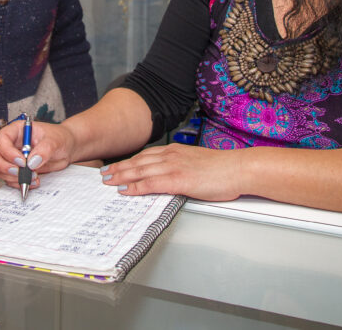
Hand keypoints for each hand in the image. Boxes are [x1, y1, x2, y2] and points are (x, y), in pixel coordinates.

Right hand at [0, 120, 76, 189]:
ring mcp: (9, 157)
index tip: (22, 161)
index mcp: (16, 130)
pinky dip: (18, 183)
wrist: (65, 149)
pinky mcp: (14, 169)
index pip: (0, 139)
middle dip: (1, 165)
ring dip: (12, 177)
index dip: (7, 152)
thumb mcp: (55, 141)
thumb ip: (45, 149)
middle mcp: (9, 143)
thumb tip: (32, 162)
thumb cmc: (59, 138)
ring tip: (33, 177)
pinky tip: (33, 181)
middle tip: (19, 172)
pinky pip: (7, 179)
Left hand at [99, 144, 244, 201]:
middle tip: (104, 174)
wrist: (237, 169)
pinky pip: (151, 183)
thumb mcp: (197, 163)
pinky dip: (135, 187)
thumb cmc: (223, 169)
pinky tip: (125, 190)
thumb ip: (182, 167)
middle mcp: (171, 156)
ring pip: (140, 170)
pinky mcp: (178, 179)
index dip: (129, 161)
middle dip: (119, 168)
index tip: (116, 165)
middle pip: (138, 161)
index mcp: (176, 151)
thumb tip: (173, 177)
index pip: (146, 155)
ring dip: (121, 176)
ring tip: (108, 182)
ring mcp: (173, 167)